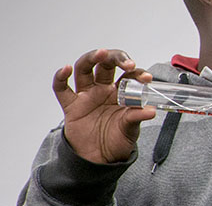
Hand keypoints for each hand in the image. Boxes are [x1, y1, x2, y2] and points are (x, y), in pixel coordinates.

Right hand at [53, 49, 155, 163]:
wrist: (99, 159)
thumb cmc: (117, 139)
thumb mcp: (130, 128)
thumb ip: (136, 117)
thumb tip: (150, 111)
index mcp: (121, 92)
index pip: (129, 75)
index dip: (137, 73)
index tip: (146, 78)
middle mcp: (103, 89)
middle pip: (106, 65)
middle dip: (116, 58)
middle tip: (127, 63)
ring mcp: (86, 96)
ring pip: (84, 69)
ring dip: (92, 58)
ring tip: (101, 53)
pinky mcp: (71, 106)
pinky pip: (61, 89)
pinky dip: (60, 77)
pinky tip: (66, 69)